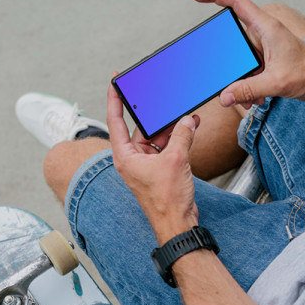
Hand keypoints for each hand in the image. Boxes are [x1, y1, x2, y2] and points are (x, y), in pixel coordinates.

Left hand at [107, 72, 200, 244]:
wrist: (177, 223)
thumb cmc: (167, 200)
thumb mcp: (175, 160)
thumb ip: (182, 136)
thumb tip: (187, 120)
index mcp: (125, 156)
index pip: (115, 120)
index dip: (114, 98)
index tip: (115, 81)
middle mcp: (133, 158)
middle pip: (141, 127)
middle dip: (155, 115)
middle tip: (162, 98)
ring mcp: (147, 163)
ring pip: (157, 136)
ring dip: (171, 127)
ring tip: (185, 116)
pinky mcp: (160, 168)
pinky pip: (167, 146)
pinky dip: (178, 138)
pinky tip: (190, 127)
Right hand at [191, 0, 304, 106]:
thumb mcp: (275, 82)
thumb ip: (247, 90)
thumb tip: (225, 95)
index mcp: (266, 27)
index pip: (236, 2)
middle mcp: (263, 34)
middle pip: (232, 41)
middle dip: (229, 66)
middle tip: (230, 81)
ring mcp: (263, 47)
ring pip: (239, 62)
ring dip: (241, 81)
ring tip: (252, 96)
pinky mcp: (264, 60)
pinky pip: (247, 71)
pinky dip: (248, 86)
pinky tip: (257, 97)